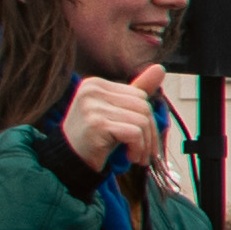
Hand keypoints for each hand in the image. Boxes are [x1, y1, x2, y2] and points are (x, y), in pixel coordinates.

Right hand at [57, 76, 177, 183]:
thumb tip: (160, 68)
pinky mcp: (97, 124)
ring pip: (142, 121)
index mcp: (95, 84)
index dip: (147, 119)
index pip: (139, 95)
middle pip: (143, 107)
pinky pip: (135, 133)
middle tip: (146, 151)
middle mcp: (92, 91)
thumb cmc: (94, 137)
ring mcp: (92, 107)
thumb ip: (136, 91)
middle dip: (150, 132)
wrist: (69, 161)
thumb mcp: (115, 111)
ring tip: (137, 155)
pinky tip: (130, 157)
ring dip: (145, 144)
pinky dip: (138, 148)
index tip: (145, 137)